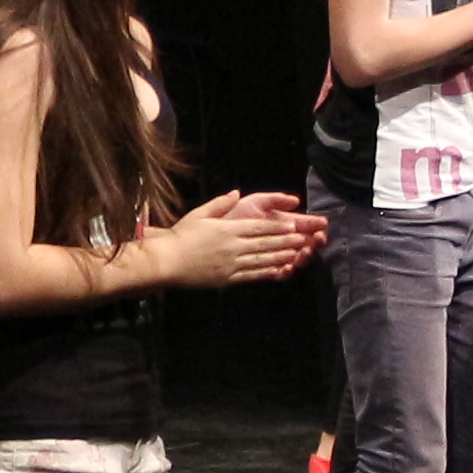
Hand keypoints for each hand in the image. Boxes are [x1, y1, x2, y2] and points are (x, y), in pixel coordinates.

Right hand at [152, 190, 322, 286]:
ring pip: (262, 260)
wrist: (167, 262)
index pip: (259, 227)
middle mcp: (233, 246)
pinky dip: (267, 273)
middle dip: (286, 241)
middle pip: (265, 243)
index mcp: (227, 229)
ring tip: (297, 255)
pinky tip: (279, 271)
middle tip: (304, 240)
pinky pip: (252, 275)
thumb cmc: (180, 236)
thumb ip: (220, 204)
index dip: (278, 227)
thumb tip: (235, 193)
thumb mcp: (199, 214)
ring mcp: (231, 264)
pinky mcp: (227, 278)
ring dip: (282, 257)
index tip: (293, 226)